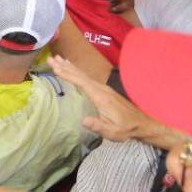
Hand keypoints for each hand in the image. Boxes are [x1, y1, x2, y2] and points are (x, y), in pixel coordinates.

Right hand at [50, 55, 182, 149]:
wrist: (140, 123)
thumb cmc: (125, 128)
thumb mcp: (112, 132)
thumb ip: (98, 126)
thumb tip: (83, 121)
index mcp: (100, 97)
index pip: (81, 82)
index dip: (67, 75)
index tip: (55, 68)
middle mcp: (101, 88)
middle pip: (80, 75)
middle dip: (65, 67)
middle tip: (51, 59)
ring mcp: (103, 88)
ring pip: (83, 74)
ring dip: (70, 67)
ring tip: (58, 59)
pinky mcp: (103, 90)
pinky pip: (87, 77)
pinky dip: (77, 72)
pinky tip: (73, 70)